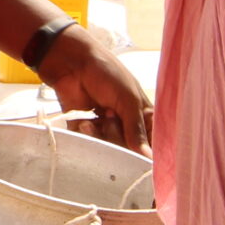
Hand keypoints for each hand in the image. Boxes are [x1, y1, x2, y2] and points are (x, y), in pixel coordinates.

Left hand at [37, 26, 152, 154]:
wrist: (71, 64)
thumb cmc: (107, 74)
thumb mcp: (128, 100)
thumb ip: (137, 130)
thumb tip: (148, 158)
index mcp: (143, 116)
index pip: (152, 143)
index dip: (149, 152)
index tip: (145, 160)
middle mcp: (126, 125)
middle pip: (130, 150)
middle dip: (121, 137)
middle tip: (113, 117)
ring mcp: (106, 129)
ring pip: (110, 150)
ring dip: (104, 134)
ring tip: (101, 115)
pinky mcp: (85, 131)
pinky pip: (91, 145)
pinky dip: (89, 135)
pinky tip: (86, 122)